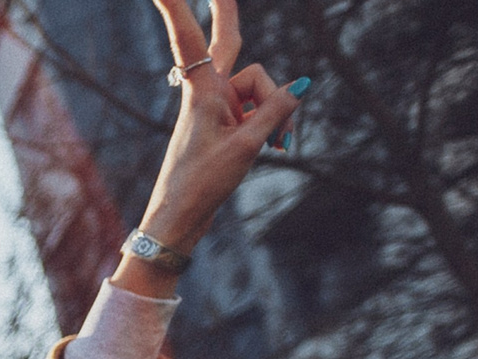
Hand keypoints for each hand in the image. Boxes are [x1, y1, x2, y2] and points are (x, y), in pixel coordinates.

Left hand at [121, 0, 303, 287]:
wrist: (179, 219)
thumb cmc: (203, 184)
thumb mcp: (247, 146)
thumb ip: (276, 111)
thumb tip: (300, 85)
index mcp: (202, 93)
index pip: (190, 40)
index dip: (177, 10)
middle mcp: (207, 93)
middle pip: (226, 43)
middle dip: (226, 12)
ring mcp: (217, 107)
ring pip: (260, 88)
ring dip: (275, 111)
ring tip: (276, 144)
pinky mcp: (224, 121)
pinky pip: (260, 109)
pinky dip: (271, 123)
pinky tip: (276, 146)